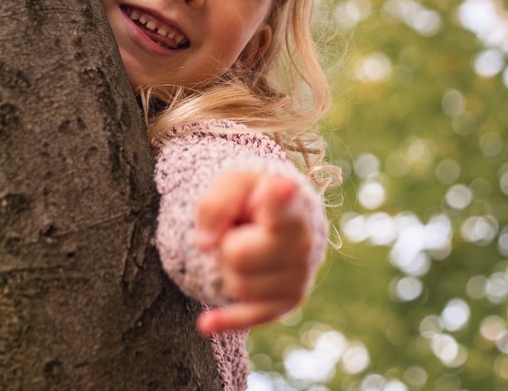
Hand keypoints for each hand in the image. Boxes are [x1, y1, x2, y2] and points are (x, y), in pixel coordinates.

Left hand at [194, 172, 314, 334]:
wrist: (272, 219)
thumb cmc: (250, 198)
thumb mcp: (230, 183)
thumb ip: (214, 203)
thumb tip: (205, 243)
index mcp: (289, 205)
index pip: (281, 205)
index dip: (278, 199)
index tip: (279, 188)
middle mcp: (302, 242)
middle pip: (238, 256)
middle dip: (226, 244)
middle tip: (238, 230)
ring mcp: (298, 276)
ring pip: (238, 285)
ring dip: (229, 267)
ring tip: (245, 246)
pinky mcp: (287, 302)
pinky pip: (249, 317)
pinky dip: (227, 320)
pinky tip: (205, 325)